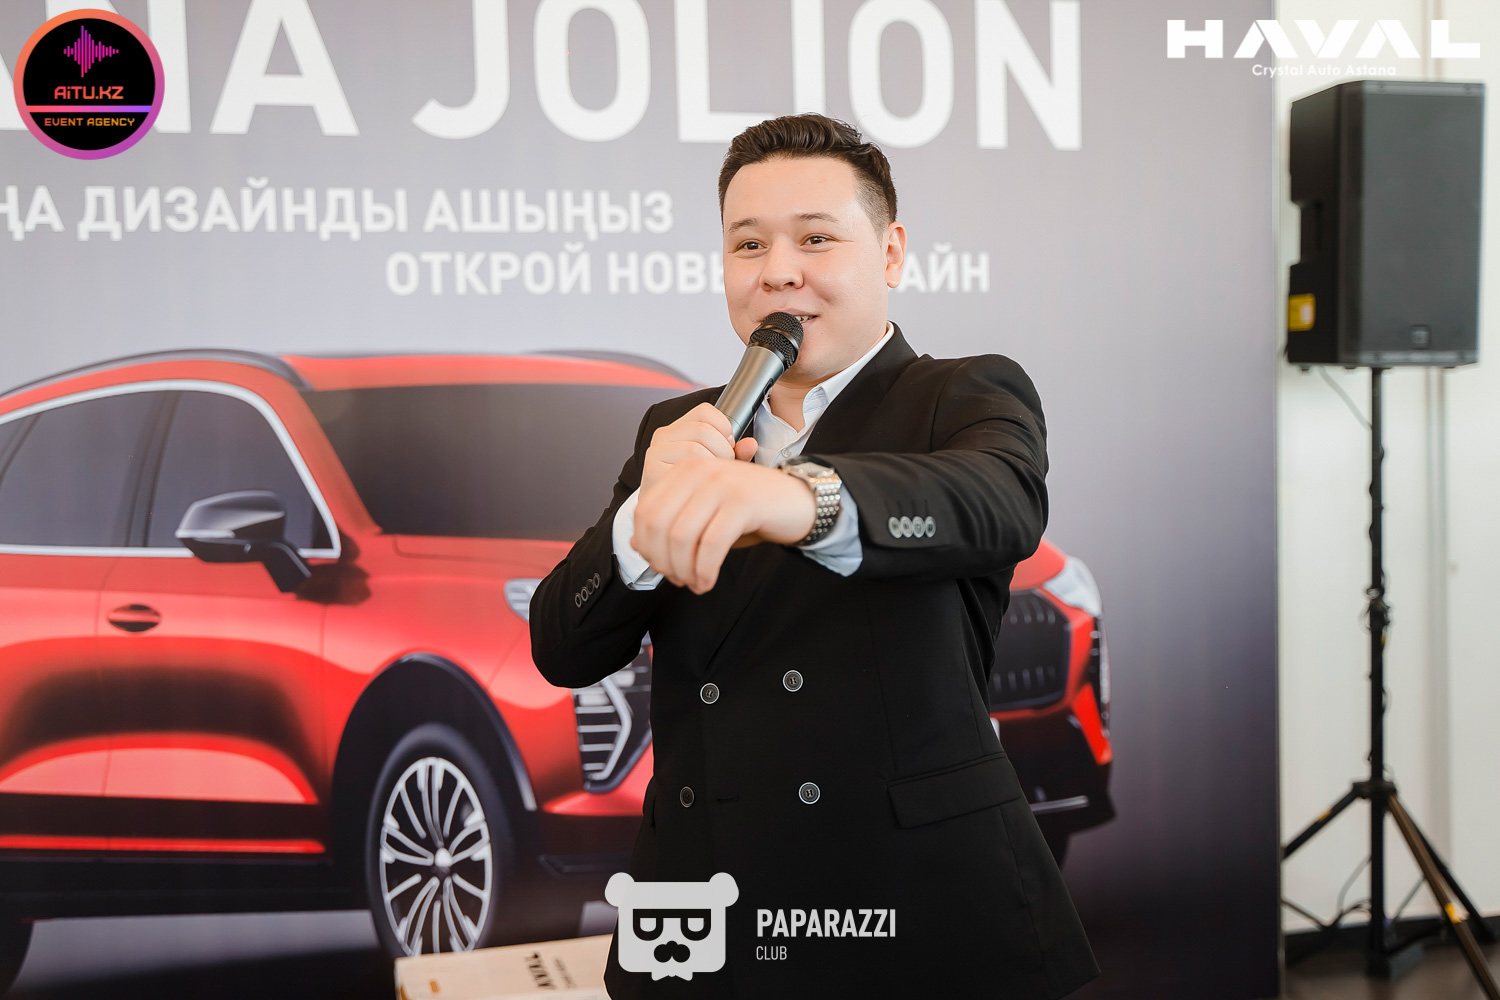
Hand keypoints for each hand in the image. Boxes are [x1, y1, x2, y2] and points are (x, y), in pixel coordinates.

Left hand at [632, 456, 815, 593]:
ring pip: (682, 537)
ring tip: (695, 583)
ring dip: (684, 570)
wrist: (799, 501)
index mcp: (684, 470)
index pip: (645, 512)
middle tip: (678, 580)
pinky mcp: (743, 501)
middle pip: (659, 526)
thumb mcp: (704, 515)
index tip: (662, 567)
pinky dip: (705, 570)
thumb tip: (635, 544)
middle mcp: (698, 470)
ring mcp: (721, 483)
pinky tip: (707, 582)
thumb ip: (671, 524)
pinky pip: (711, 544)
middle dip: (663, 562)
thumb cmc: (750, 511)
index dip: (647, 547)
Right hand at [641, 402, 758, 493]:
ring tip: (712, 480)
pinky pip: (686, 467)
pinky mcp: (652, 471)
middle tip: (722, 468)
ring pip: (695, 447)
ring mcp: (655, 453)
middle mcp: (663, 436)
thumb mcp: (720, 465)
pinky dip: (701, 478)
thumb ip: (736, 453)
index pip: (705, 411)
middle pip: (703, 429)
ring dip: (712, 466)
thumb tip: (751, 445)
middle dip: (722, 450)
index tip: (728, 446)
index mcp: (679, 428)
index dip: (724, 427)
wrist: (669, 515)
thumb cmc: (695, 487)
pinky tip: (701, 488)